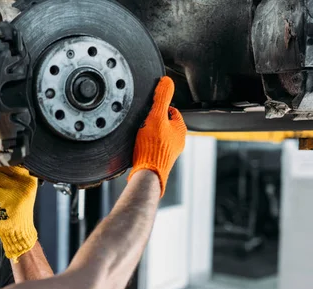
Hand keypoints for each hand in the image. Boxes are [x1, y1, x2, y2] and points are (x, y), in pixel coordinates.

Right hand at [128, 76, 186, 196]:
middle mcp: (178, 141)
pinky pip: (153, 146)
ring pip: (158, 135)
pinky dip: (146, 145)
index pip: (171, 109)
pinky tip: (139, 146)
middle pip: (163, 123)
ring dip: (149, 134)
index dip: (158, 108)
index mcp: (181, 129)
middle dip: (153, 122)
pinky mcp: (159, 159)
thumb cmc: (152, 148)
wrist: (147, 173)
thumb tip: (166, 81)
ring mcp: (169, 151)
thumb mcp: (156, 116)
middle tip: (142, 124)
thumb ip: (161, 98)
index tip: (149, 112)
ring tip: (140, 136)